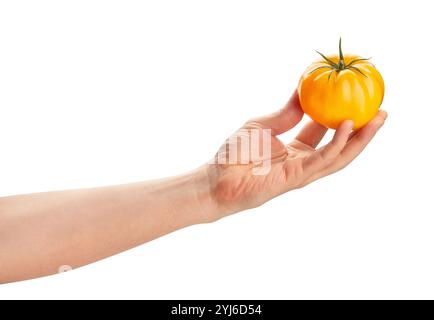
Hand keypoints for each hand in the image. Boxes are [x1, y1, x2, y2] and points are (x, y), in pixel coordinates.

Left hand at [205, 91, 386, 219]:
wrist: (216, 178)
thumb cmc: (235, 153)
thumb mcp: (262, 125)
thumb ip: (285, 113)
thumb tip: (302, 91)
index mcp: (294, 149)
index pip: (324, 132)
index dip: (341, 118)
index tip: (356, 101)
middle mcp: (302, 162)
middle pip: (339, 146)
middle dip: (362, 131)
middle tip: (381, 112)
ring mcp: (301, 172)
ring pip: (339, 156)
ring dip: (360, 138)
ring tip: (378, 119)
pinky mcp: (295, 178)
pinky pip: (322, 159)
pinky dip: (337, 143)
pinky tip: (348, 125)